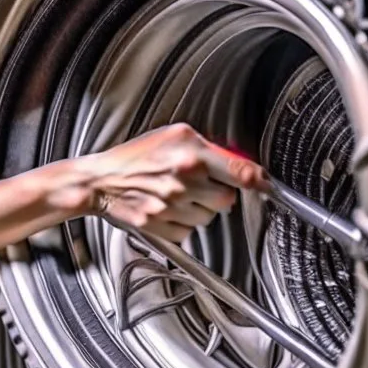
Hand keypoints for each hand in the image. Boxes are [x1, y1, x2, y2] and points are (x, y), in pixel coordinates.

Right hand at [83, 123, 264, 242]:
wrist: (100, 181)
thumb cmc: (133, 157)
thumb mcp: (173, 136)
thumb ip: (207, 147)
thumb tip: (237, 162)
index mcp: (191, 155)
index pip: (241, 172)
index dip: (259, 181)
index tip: (267, 185)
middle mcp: (184, 182)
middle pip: (227, 199)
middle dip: (219, 193)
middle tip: (201, 185)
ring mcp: (173, 207)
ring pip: (209, 218)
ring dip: (200, 209)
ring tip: (178, 195)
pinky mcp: (162, 227)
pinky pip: (189, 232)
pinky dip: (183, 224)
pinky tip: (168, 209)